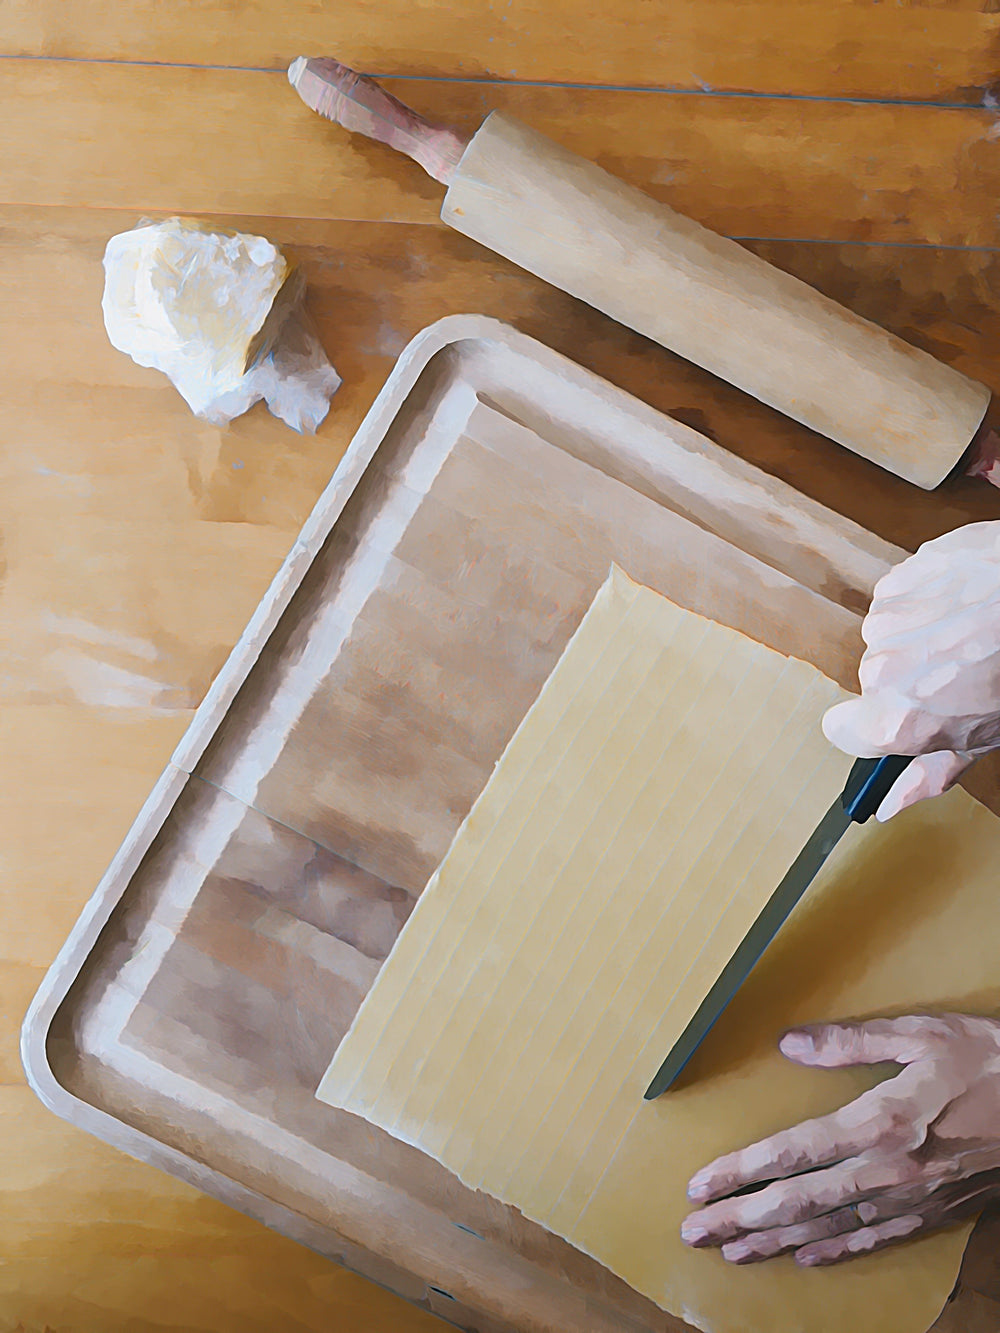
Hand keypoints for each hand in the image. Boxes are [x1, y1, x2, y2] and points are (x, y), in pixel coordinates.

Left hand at [680, 1014, 999, 1266]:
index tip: (698, 1185)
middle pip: (799, 1201)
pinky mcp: (934, 1212)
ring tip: (732, 1253)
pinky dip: (835, 1251)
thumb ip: (850, 1040)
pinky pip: (875, 1240)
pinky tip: (805, 1258)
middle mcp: (888, 1170)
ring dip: (776, 1242)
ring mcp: (911, 1198)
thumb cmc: (986, 1060)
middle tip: (694, 1233)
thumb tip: (788, 1043)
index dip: (741, 1172)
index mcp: (880, 1122)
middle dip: (741, 1219)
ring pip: (829, 1228)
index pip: (792, 1153)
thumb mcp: (920, 1034)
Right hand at [822, 521, 999, 819]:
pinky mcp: (898, 580)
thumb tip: (888, 804)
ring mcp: (886, 620)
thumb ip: (928, 772)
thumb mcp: (985, 737)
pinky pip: (898, 601)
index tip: (888, 725)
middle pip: (873, 683)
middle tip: (957, 676)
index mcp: (898, 719)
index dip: (865, 729)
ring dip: (916, 640)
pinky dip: (924, 604)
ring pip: (886, 640)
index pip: (839, 732)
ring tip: (967, 636)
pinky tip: (963, 605)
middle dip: (906, 682)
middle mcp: (881, 670)